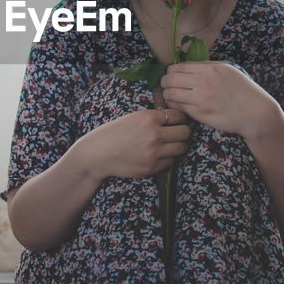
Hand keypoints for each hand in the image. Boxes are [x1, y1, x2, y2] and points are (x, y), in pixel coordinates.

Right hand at [76, 107, 191, 180]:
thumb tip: (175, 117)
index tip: (178, 121)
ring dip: (178, 146)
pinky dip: (167, 159)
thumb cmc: (114, 133)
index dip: (180, 118)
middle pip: (185, 132)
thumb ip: (153, 117)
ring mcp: (154, 152)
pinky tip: (157, 155)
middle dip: (183, 132)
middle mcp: (154, 134)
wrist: (98, 154)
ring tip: (169, 145)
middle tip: (177, 134)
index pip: (179, 116)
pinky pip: (171, 161)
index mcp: (148, 117)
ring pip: (181, 148)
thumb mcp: (133, 118)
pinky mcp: (152, 167)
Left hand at [160, 61, 278, 139]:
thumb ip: (208, 66)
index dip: (170, 71)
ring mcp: (201, 98)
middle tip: (166, 85)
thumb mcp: (228, 70)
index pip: (178, 67)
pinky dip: (174, 105)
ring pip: (171, 93)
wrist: (254, 112)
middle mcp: (203, 82)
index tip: (171, 75)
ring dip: (167, 94)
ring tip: (170, 95)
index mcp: (210, 69)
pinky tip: (177, 104)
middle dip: (164, 82)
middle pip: (170, 78)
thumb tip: (187, 65)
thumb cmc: (243, 90)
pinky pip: (178, 107)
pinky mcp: (200, 113)